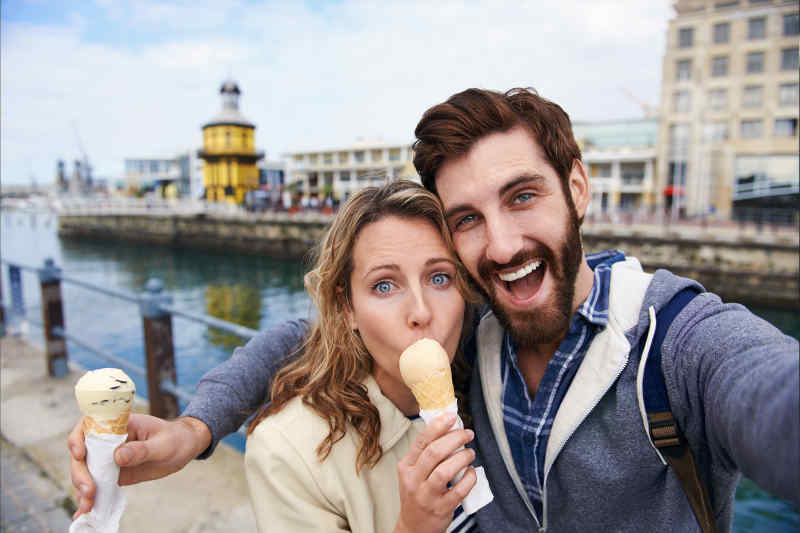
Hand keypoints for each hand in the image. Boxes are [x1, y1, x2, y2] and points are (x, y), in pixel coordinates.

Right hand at [67, 414, 210, 518]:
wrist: (185, 447)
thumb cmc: (176, 438)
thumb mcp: (163, 444)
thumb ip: (141, 450)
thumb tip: (117, 456)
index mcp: (119, 424)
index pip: (88, 425)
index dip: (77, 439)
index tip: (80, 455)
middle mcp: (109, 439)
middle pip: (82, 454)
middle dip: (80, 473)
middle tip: (89, 491)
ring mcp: (109, 457)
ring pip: (86, 471)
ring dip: (82, 488)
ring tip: (88, 505)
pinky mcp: (113, 472)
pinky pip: (97, 483)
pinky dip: (89, 497)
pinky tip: (85, 510)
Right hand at [394, 412, 476, 532]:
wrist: (414, 527)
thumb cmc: (417, 494)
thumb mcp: (413, 473)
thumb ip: (425, 454)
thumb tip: (447, 427)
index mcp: (406, 466)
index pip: (421, 441)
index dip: (438, 426)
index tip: (452, 416)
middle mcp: (413, 480)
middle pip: (434, 453)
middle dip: (455, 439)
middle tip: (468, 434)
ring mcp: (426, 496)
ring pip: (445, 471)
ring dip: (462, 458)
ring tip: (471, 453)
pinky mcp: (441, 508)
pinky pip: (459, 490)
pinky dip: (469, 478)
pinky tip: (472, 472)